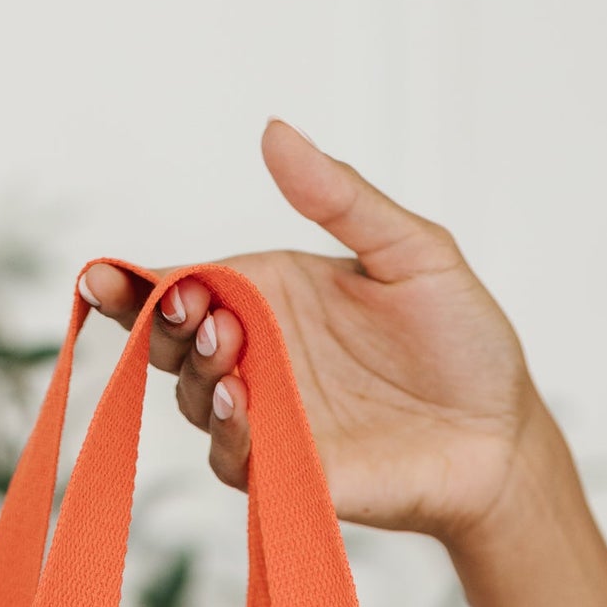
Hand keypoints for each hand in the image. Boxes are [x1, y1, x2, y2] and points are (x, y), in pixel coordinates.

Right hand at [79, 118, 555, 549]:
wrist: (502, 434)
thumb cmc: (462, 342)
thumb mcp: (411, 250)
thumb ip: (341, 198)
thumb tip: (274, 131)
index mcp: (270, 297)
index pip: (183, 286)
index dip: (135, 283)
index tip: (104, 274)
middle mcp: (257, 359)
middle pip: (170, 345)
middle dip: (160, 325)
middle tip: (192, 304)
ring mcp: (270, 421)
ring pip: (195, 401)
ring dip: (197, 372)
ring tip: (228, 345)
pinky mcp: (290, 475)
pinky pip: (236, 459)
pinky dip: (229, 432)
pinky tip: (243, 400)